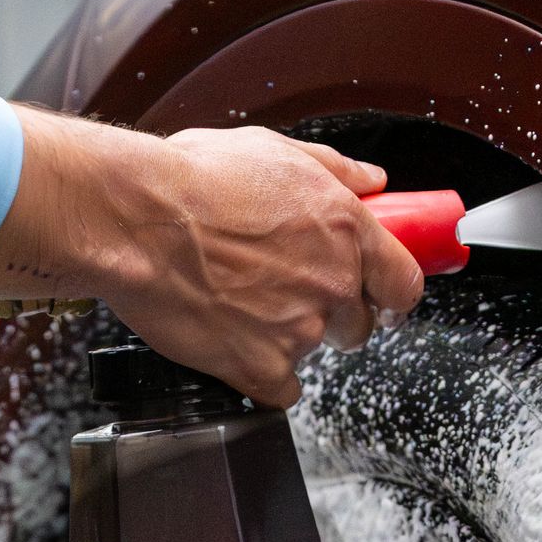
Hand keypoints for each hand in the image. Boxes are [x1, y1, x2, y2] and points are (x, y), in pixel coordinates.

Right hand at [0, 113, 426, 406]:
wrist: (137, 221)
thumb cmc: (193, 181)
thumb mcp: (273, 151)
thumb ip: (335, 171)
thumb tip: (373, 182)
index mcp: (346, 229)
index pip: (405, 284)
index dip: (392, 294)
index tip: (381, 297)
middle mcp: (332, 283)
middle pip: (360, 326)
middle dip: (333, 315)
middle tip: (288, 292)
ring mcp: (299, 331)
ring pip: (313, 352)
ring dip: (286, 337)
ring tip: (240, 304)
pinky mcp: (261, 368)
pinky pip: (281, 391)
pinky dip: (261, 375)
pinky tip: (233, 344)